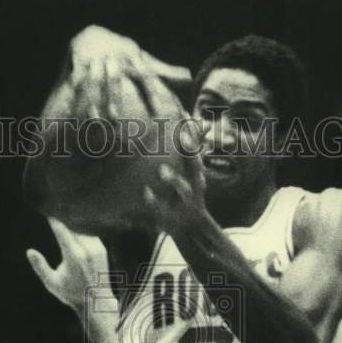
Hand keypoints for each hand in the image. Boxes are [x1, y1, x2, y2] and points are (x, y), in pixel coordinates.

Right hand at [26, 219, 110, 311]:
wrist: (97, 301)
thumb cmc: (71, 293)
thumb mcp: (52, 283)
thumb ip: (40, 267)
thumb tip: (29, 251)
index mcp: (73, 256)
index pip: (62, 229)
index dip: (54, 218)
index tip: (47, 210)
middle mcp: (86, 249)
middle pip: (73, 225)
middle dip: (64, 216)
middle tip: (55, 207)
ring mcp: (96, 248)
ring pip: (83, 227)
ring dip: (73, 220)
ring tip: (64, 212)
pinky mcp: (101, 248)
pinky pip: (90, 232)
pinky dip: (82, 227)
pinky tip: (75, 224)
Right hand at [67, 25, 190, 119]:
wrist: (93, 35)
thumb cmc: (123, 52)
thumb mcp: (143, 59)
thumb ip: (164, 70)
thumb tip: (189, 77)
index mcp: (133, 56)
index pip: (145, 76)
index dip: (153, 94)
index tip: (160, 114)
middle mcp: (114, 55)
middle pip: (116, 79)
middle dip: (116, 99)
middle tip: (119, 121)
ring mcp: (96, 57)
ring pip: (95, 82)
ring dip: (97, 102)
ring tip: (101, 124)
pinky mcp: (79, 59)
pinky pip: (77, 80)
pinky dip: (77, 95)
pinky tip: (78, 110)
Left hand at [143, 121, 205, 235]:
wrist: (192, 230)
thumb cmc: (188, 196)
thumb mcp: (192, 175)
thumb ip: (190, 152)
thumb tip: (193, 124)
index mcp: (196, 174)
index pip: (195, 148)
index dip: (191, 130)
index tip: (184, 112)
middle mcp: (194, 186)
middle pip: (195, 166)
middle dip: (190, 150)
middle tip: (182, 135)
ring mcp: (185, 202)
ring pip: (182, 188)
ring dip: (174, 178)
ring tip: (163, 170)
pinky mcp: (172, 217)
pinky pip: (163, 209)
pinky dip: (154, 201)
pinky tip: (145, 193)